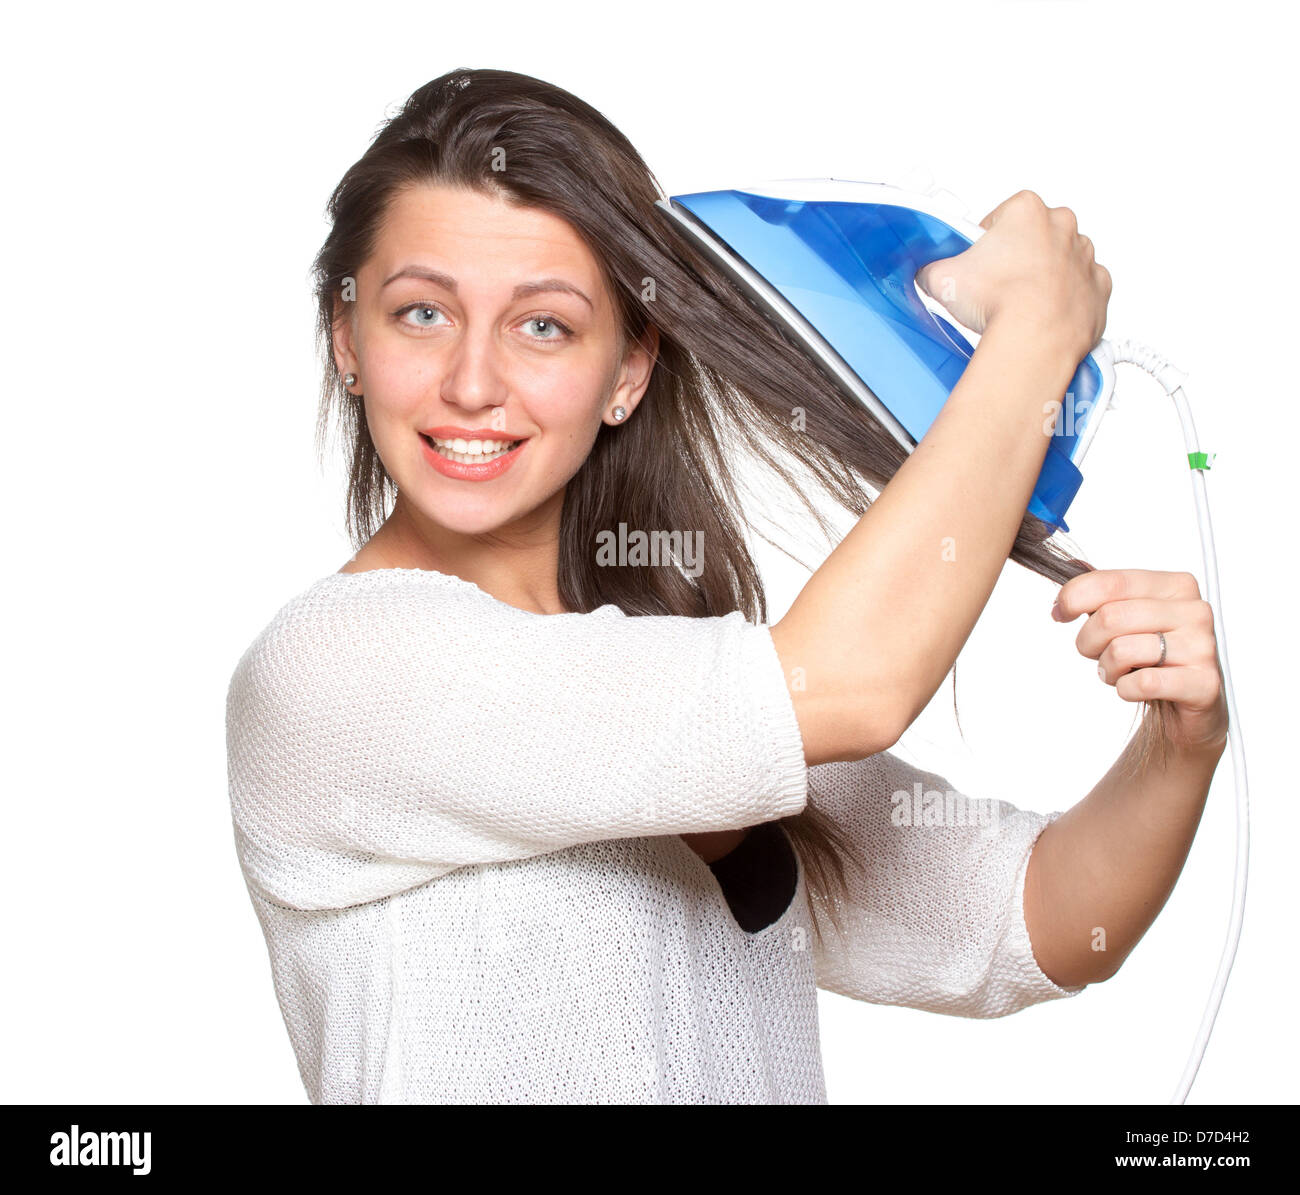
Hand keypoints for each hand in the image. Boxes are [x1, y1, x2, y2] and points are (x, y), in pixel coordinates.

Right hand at [915, 189, 1111, 361]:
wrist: (1035, 339)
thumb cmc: (1000, 302)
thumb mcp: (941, 278)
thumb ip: (932, 269)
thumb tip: (928, 274)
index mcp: (1027, 210)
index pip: (1000, 218)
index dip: (984, 243)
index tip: (978, 263)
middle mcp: (1062, 226)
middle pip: (1033, 236)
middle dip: (1016, 257)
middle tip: (996, 285)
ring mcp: (1084, 256)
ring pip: (1060, 261)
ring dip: (1042, 277)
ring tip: (1018, 304)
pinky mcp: (1098, 288)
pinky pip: (1082, 288)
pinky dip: (1066, 299)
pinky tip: (1045, 314)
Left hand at [1051, 568, 1228, 754]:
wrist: (1189, 700)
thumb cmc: (1154, 655)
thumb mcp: (1128, 615)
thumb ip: (1101, 590)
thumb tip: (1069, 566)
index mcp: (1175, 585)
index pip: (1111, 582)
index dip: (1073, 598)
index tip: (1061, 612)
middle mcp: (1194, 610)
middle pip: (1111, 617)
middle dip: (1088, 641)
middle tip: (1097, 653)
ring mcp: (1202, 646)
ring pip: (1122, 651)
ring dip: (1107, 668)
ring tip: (1121, 672)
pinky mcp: (1204, 682)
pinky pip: (1142, 683)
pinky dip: (1125, 690)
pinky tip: (1136, 687)